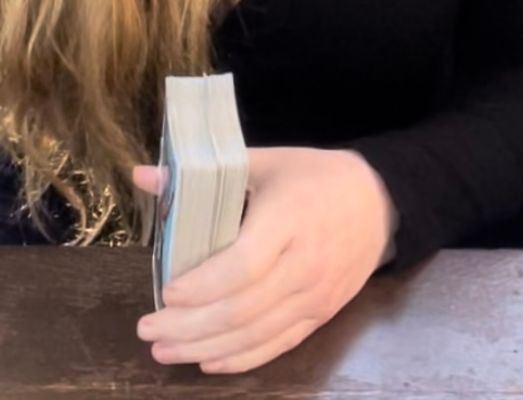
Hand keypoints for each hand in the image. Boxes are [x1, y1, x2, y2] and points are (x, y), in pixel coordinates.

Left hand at [132, 144, 397, 374]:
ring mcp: (315, 296)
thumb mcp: (264, 162)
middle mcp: (304, 264)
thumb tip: (143, 176)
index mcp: (289, 218)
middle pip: (243, 309)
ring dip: (206, 348)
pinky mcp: (321, 316)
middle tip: (148, 329)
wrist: (378, 202)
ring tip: (164, 350)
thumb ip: (202, 173)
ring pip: (256, 335)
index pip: (244, 265)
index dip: (203, 285)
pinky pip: (277, 345)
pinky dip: (240, 358)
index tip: (167, 292)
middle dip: (190, 326)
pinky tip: (208, 360)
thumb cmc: (314, 176)